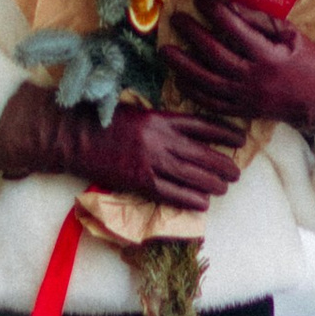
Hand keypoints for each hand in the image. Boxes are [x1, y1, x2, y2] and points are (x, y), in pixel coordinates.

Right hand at [0, 80, 245, 212]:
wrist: (74, 136)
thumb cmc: (102, 120)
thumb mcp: (137, 112)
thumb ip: (162, 122)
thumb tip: (187, 134)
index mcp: (161, 118)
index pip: (204, 125)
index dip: (226, 132)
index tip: (241, 138)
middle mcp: (161, 140)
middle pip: (204, 154)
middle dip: (225, 164)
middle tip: (236, 172)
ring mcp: (151, 162)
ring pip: (193, 176)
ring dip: (213, 183)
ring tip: (224, 187)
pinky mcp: (140, 182)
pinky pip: (173, 194)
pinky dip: (191, 199)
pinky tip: (203, 203)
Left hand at [163, 3, 314, 138]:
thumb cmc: (307, 61)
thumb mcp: (291, 35)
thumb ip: (260, 21)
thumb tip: (229, 4)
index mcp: (270, 55)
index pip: (236, 30)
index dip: (215, 12)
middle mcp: (255, 78)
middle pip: (215, 55)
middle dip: (192, 35)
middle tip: (175, 18)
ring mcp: (247, 97)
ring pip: (207, 82)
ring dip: (183, 65)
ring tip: (165, 50)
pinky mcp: (243, 111)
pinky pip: (212, 103)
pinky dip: (193, 92)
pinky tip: (179, 78)